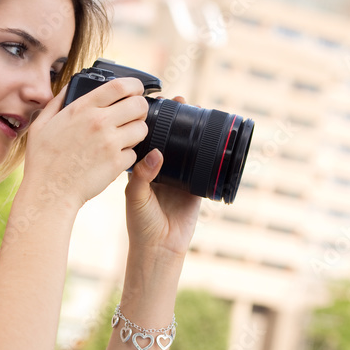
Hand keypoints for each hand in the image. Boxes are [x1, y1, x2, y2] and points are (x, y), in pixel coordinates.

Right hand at [23, 78, 148, 208]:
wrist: (49, 192)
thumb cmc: (42, 160)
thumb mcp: (42, 124)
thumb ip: (58, 102)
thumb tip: (70, 86)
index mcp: (82, 108)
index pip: (120, 85)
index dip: (134, 85)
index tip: (136, 90)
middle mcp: (100, 122)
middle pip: (139, 105)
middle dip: (140, 109)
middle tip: (133, 116)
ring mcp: (110, 143)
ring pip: (142, 129)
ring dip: (136, 132)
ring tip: (123, 138)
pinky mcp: (117, 163)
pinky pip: (134, 154)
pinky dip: (127, 156)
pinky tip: (113, 159)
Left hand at [124, 97, 201, 257]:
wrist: (159, 248)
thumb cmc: (140, 224)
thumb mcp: (135, 197)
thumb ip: (142, 175)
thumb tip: (156, 153)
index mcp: (143, 166)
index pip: (150, 137)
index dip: (154, 120)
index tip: (158, 103)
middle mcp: (162, 168)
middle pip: (172, 138)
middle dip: (178, 119)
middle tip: (182, 101)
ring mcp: (181, 176)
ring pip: (190, 148)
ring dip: (195, 131)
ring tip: (198, 112)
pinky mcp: (197, 186)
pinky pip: (206, 166)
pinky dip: (211, 153)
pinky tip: (215, 138)